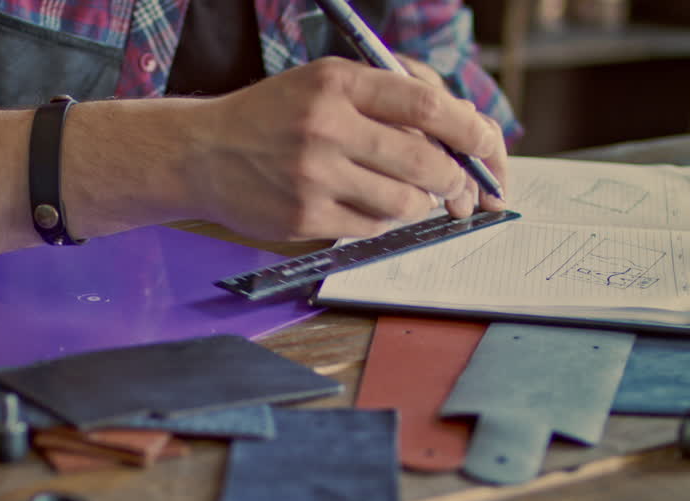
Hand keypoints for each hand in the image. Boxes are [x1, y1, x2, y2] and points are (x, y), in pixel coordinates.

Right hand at [186, 56, 505, 241]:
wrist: (201, 153)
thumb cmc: (272, 117)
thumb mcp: (323, 85)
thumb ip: (385, 100)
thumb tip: (459, 135)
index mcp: (337, 83)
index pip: (425, 106)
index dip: (470, 130)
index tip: (488, 147)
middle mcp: (326, 126)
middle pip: (425, 162)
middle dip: (455, 180)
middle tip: (462, 189)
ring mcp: (313, 176)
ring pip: (404, 203)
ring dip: (419, 205)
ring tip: (406, 197)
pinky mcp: (303, 217)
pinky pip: (371, 228)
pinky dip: (381, 221)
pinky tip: (365, 207)